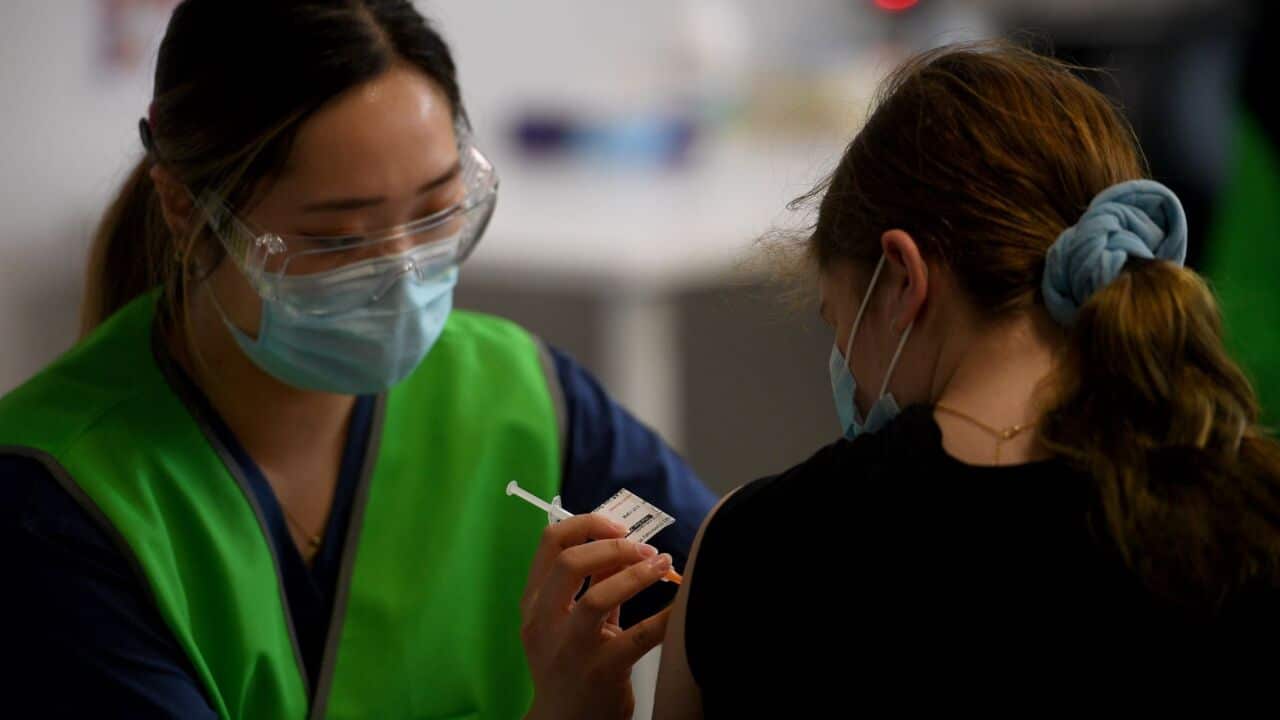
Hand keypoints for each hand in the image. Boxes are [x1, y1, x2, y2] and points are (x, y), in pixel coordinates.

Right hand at [521, 514, 674, 719]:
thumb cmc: (570, 665)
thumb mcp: (569, 621)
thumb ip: (591, 583)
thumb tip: (623, 545)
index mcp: (534, 603)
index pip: (550, 543)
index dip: (587, 524)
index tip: (618, 526)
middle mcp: (543, 623)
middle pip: (569, 563)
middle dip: (614, 546)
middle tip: (645, 548)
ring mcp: (570, 649)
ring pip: (596, 598)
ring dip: (636, 574)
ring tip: (662, 565)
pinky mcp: (600, 672)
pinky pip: (638, 636)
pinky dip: (665, 616)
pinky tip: (681, 605)